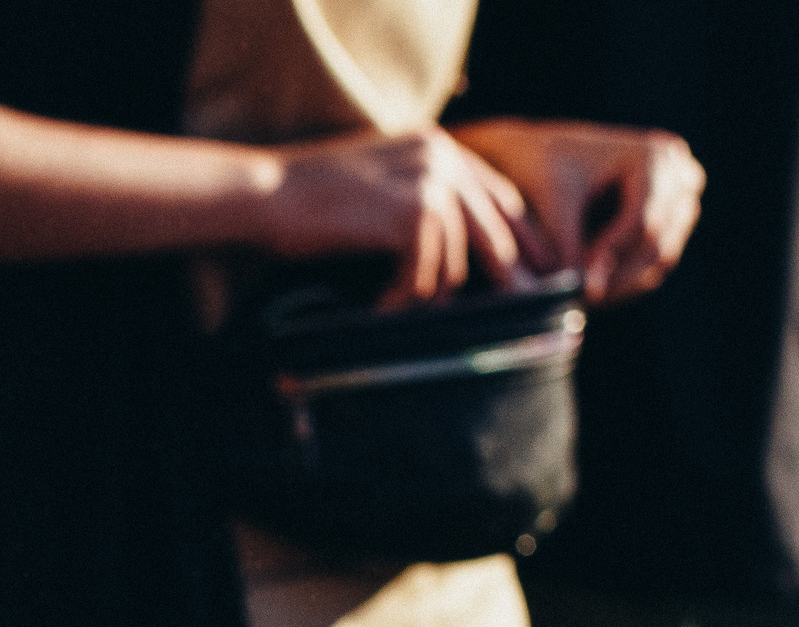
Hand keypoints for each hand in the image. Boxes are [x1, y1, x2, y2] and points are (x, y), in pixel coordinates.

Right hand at [261, 127, 554, 308]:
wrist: (266, 194)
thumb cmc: (306, 199)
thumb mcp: (376, 185)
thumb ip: (417, 197)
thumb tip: (457, 249)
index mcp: (436, 146)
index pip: (496, 194)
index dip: (517, 235)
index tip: (532, 270)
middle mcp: (442, 157)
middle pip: (493, 228)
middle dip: (505, 274)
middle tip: (519, 309)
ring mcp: (431, 183)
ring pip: (454, 262)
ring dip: (423, 295)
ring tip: (390, 308)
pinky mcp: (414, 214)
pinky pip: (425, 275)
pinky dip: (400, 298)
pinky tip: (375, 304)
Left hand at [453, 119, 702, 304]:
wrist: (542, 158)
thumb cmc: (543, 170)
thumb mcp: (552, 200)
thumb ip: (566, 243)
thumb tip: (582, 293)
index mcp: (654, 155)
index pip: (642, 221)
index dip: (610, 256)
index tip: (577, 284)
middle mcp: (680, 175)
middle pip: (657, 242)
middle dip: (616, 276)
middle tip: (578, 301)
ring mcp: (682, 201)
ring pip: (661, 258)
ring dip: (622, 285)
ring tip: (581, 300)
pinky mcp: (673, 224)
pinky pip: (657, 263)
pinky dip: (626, 282)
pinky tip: (593, 294)